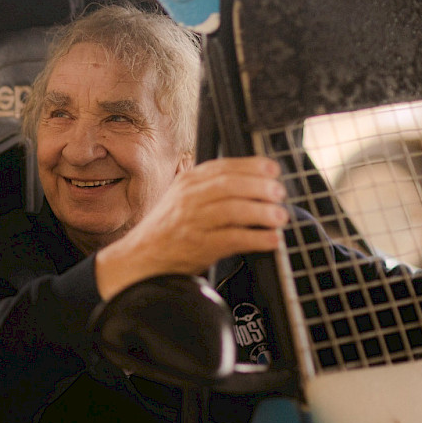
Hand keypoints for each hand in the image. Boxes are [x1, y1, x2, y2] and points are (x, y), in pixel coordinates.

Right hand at [95, 157, 288, 299]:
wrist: (142, 257)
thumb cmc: (168, 228)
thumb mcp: (183, 199)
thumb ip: (209, 188)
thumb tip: (253, 181)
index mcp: (187, 183)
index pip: (222, 167)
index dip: (251, 166)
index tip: (272, 169)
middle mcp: (188, 199)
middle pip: (229, 186)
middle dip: (260, 187)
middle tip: (279, 193)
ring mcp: (192, 222)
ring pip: (232, 210)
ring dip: (261, 212)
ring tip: (279, 217)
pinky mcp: (198, 246)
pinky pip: (232, 239)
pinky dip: (256, 239)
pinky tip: (271, 240)